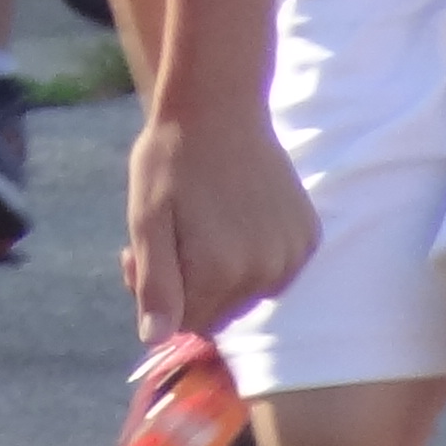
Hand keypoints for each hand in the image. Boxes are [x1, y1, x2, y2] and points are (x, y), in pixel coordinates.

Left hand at [124, 94, 316, 338]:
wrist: (219, 105)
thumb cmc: (170, 159)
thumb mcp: (146, 218)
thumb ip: (155, 283)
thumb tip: (156, 339)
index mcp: (220, 270)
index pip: (187, 324)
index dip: (160, 297)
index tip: (136, 258)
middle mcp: (265, 271)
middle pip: (219, 312)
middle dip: (188, 286)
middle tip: (166, 237)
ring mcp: (293, 255)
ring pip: (247, 294)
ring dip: (221, 272)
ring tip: (200, 222)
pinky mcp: (309, 238)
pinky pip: (275, 270)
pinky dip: (253, 255)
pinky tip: (235, 216)